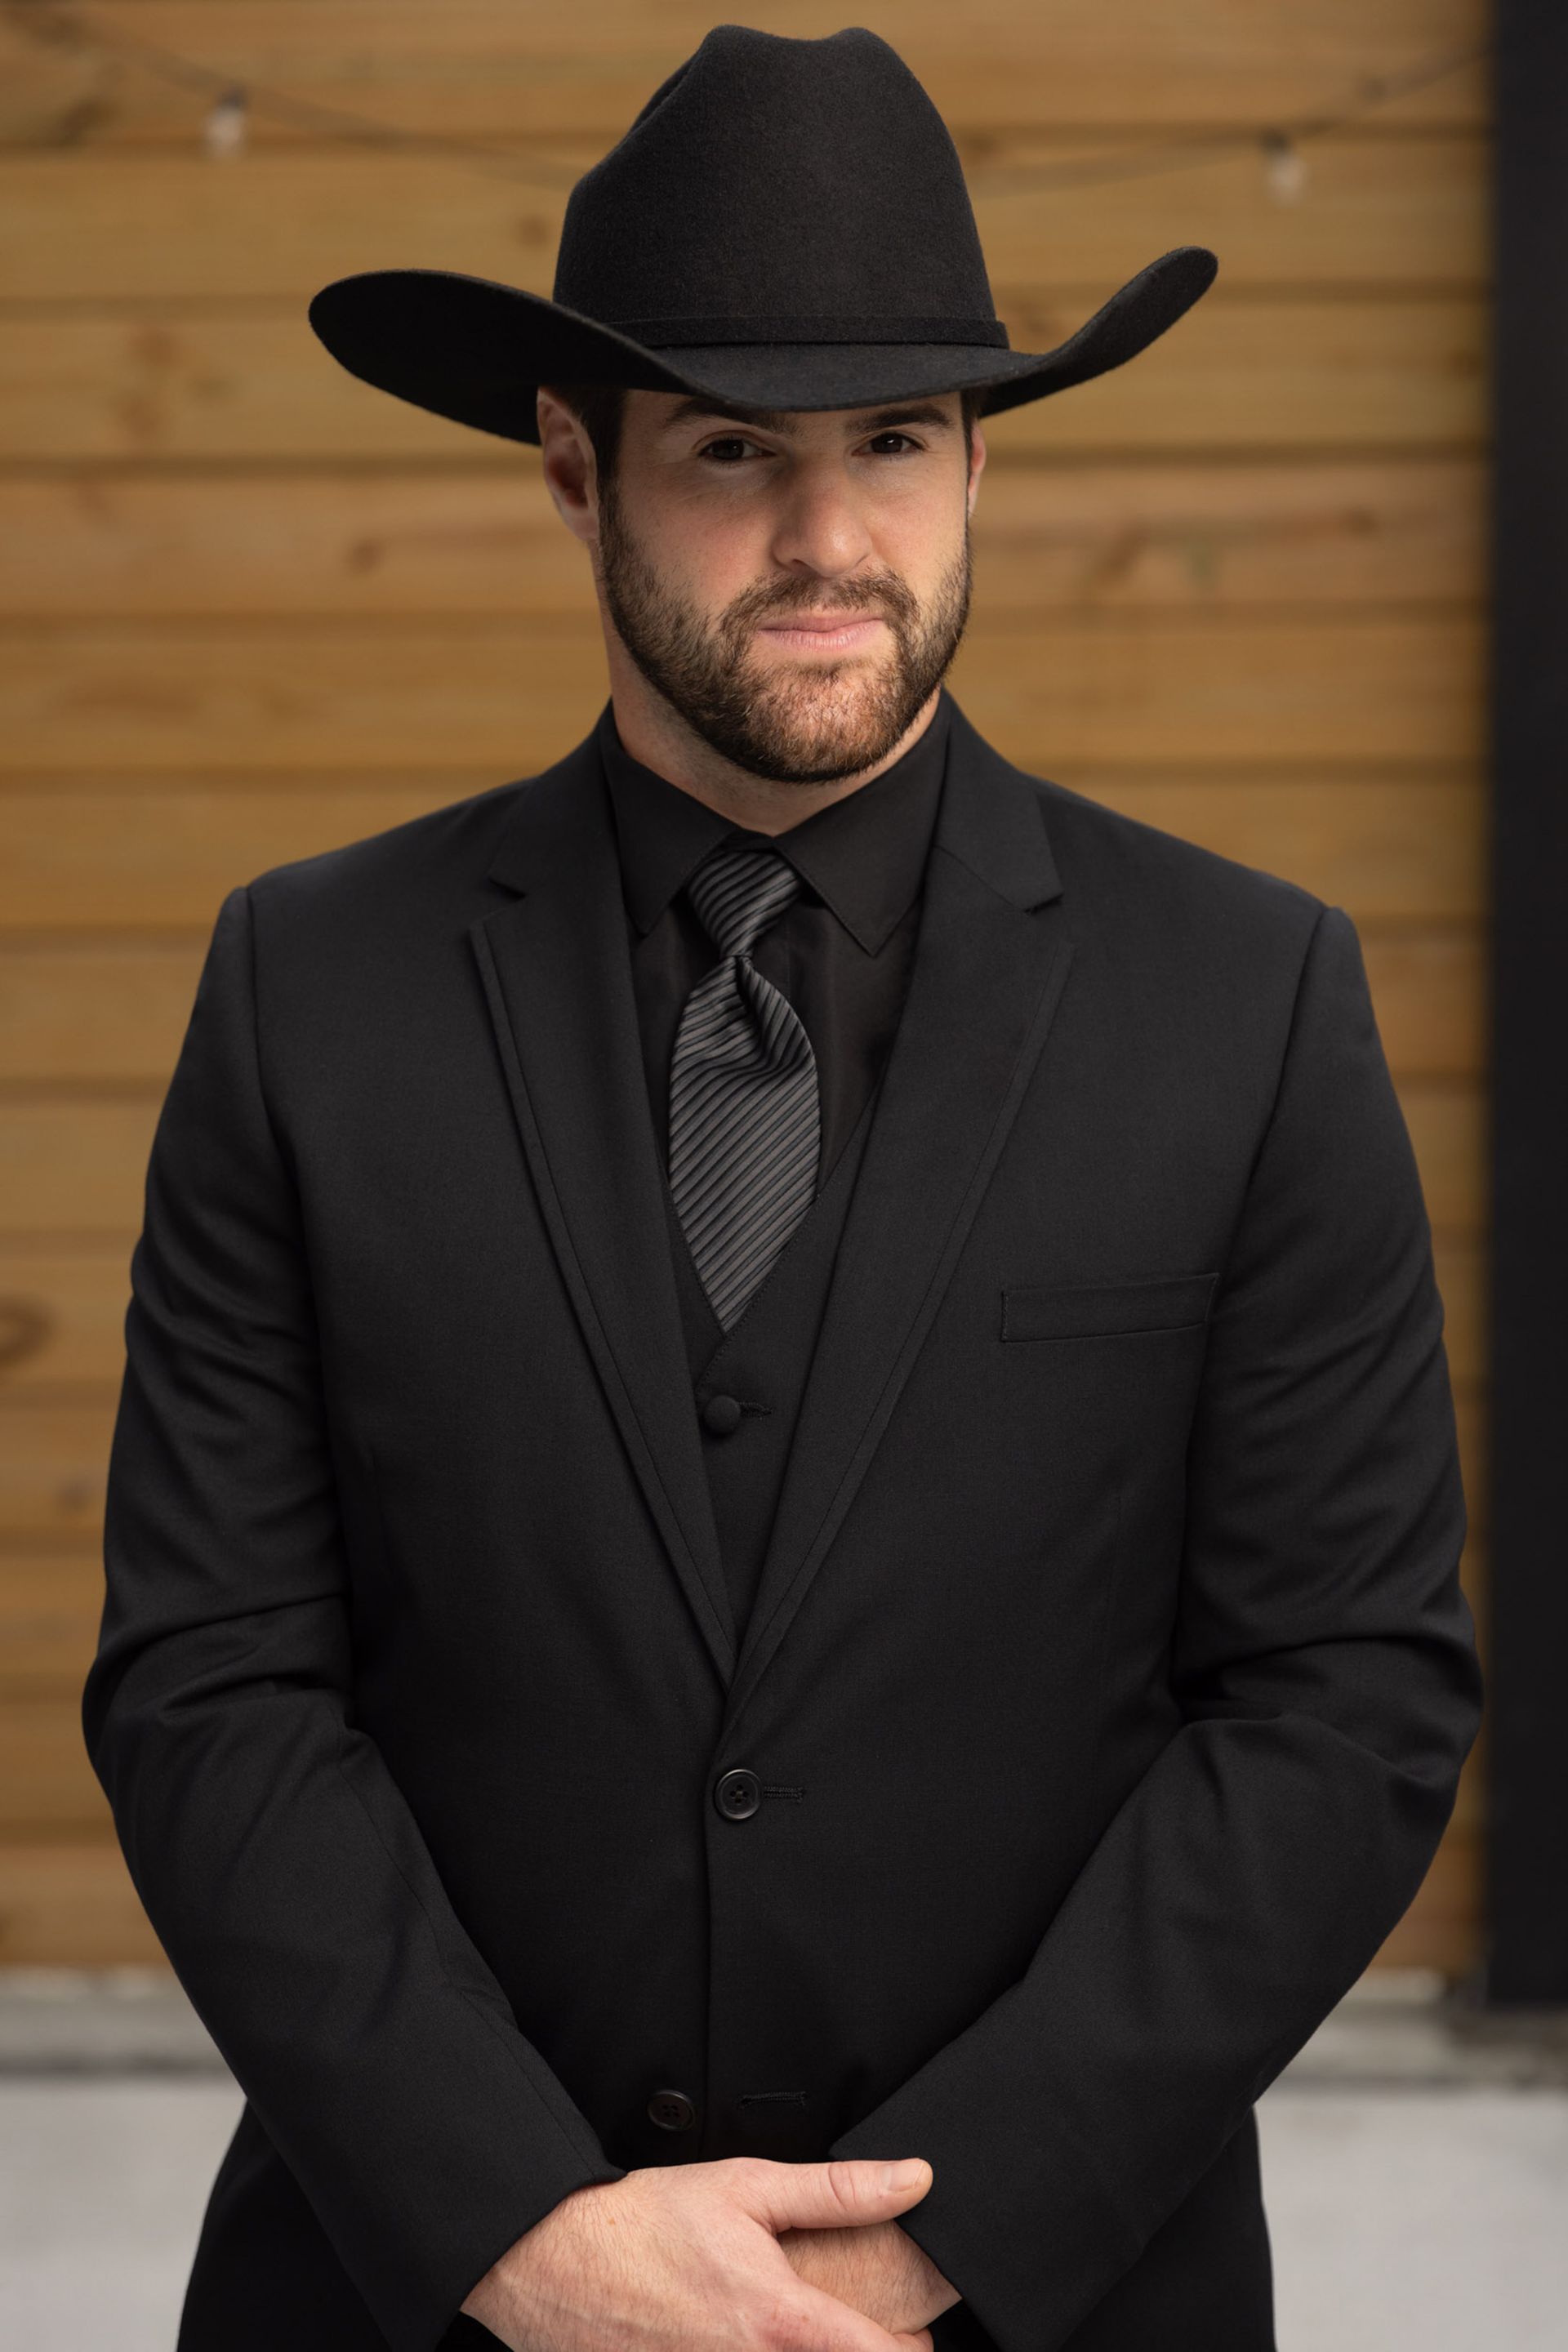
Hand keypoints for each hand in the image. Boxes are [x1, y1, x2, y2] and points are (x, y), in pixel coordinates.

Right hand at [461, 2153, 939, 2351]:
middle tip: (857, 2332)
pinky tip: (738, 2342)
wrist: (551, 2262)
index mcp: (782, 2322)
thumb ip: (839, 2191)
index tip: (917, 2332)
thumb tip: (916, 2179)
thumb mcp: (747, 2185)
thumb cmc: (647, 2219)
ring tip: (782, 2334)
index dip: (915, 2348)